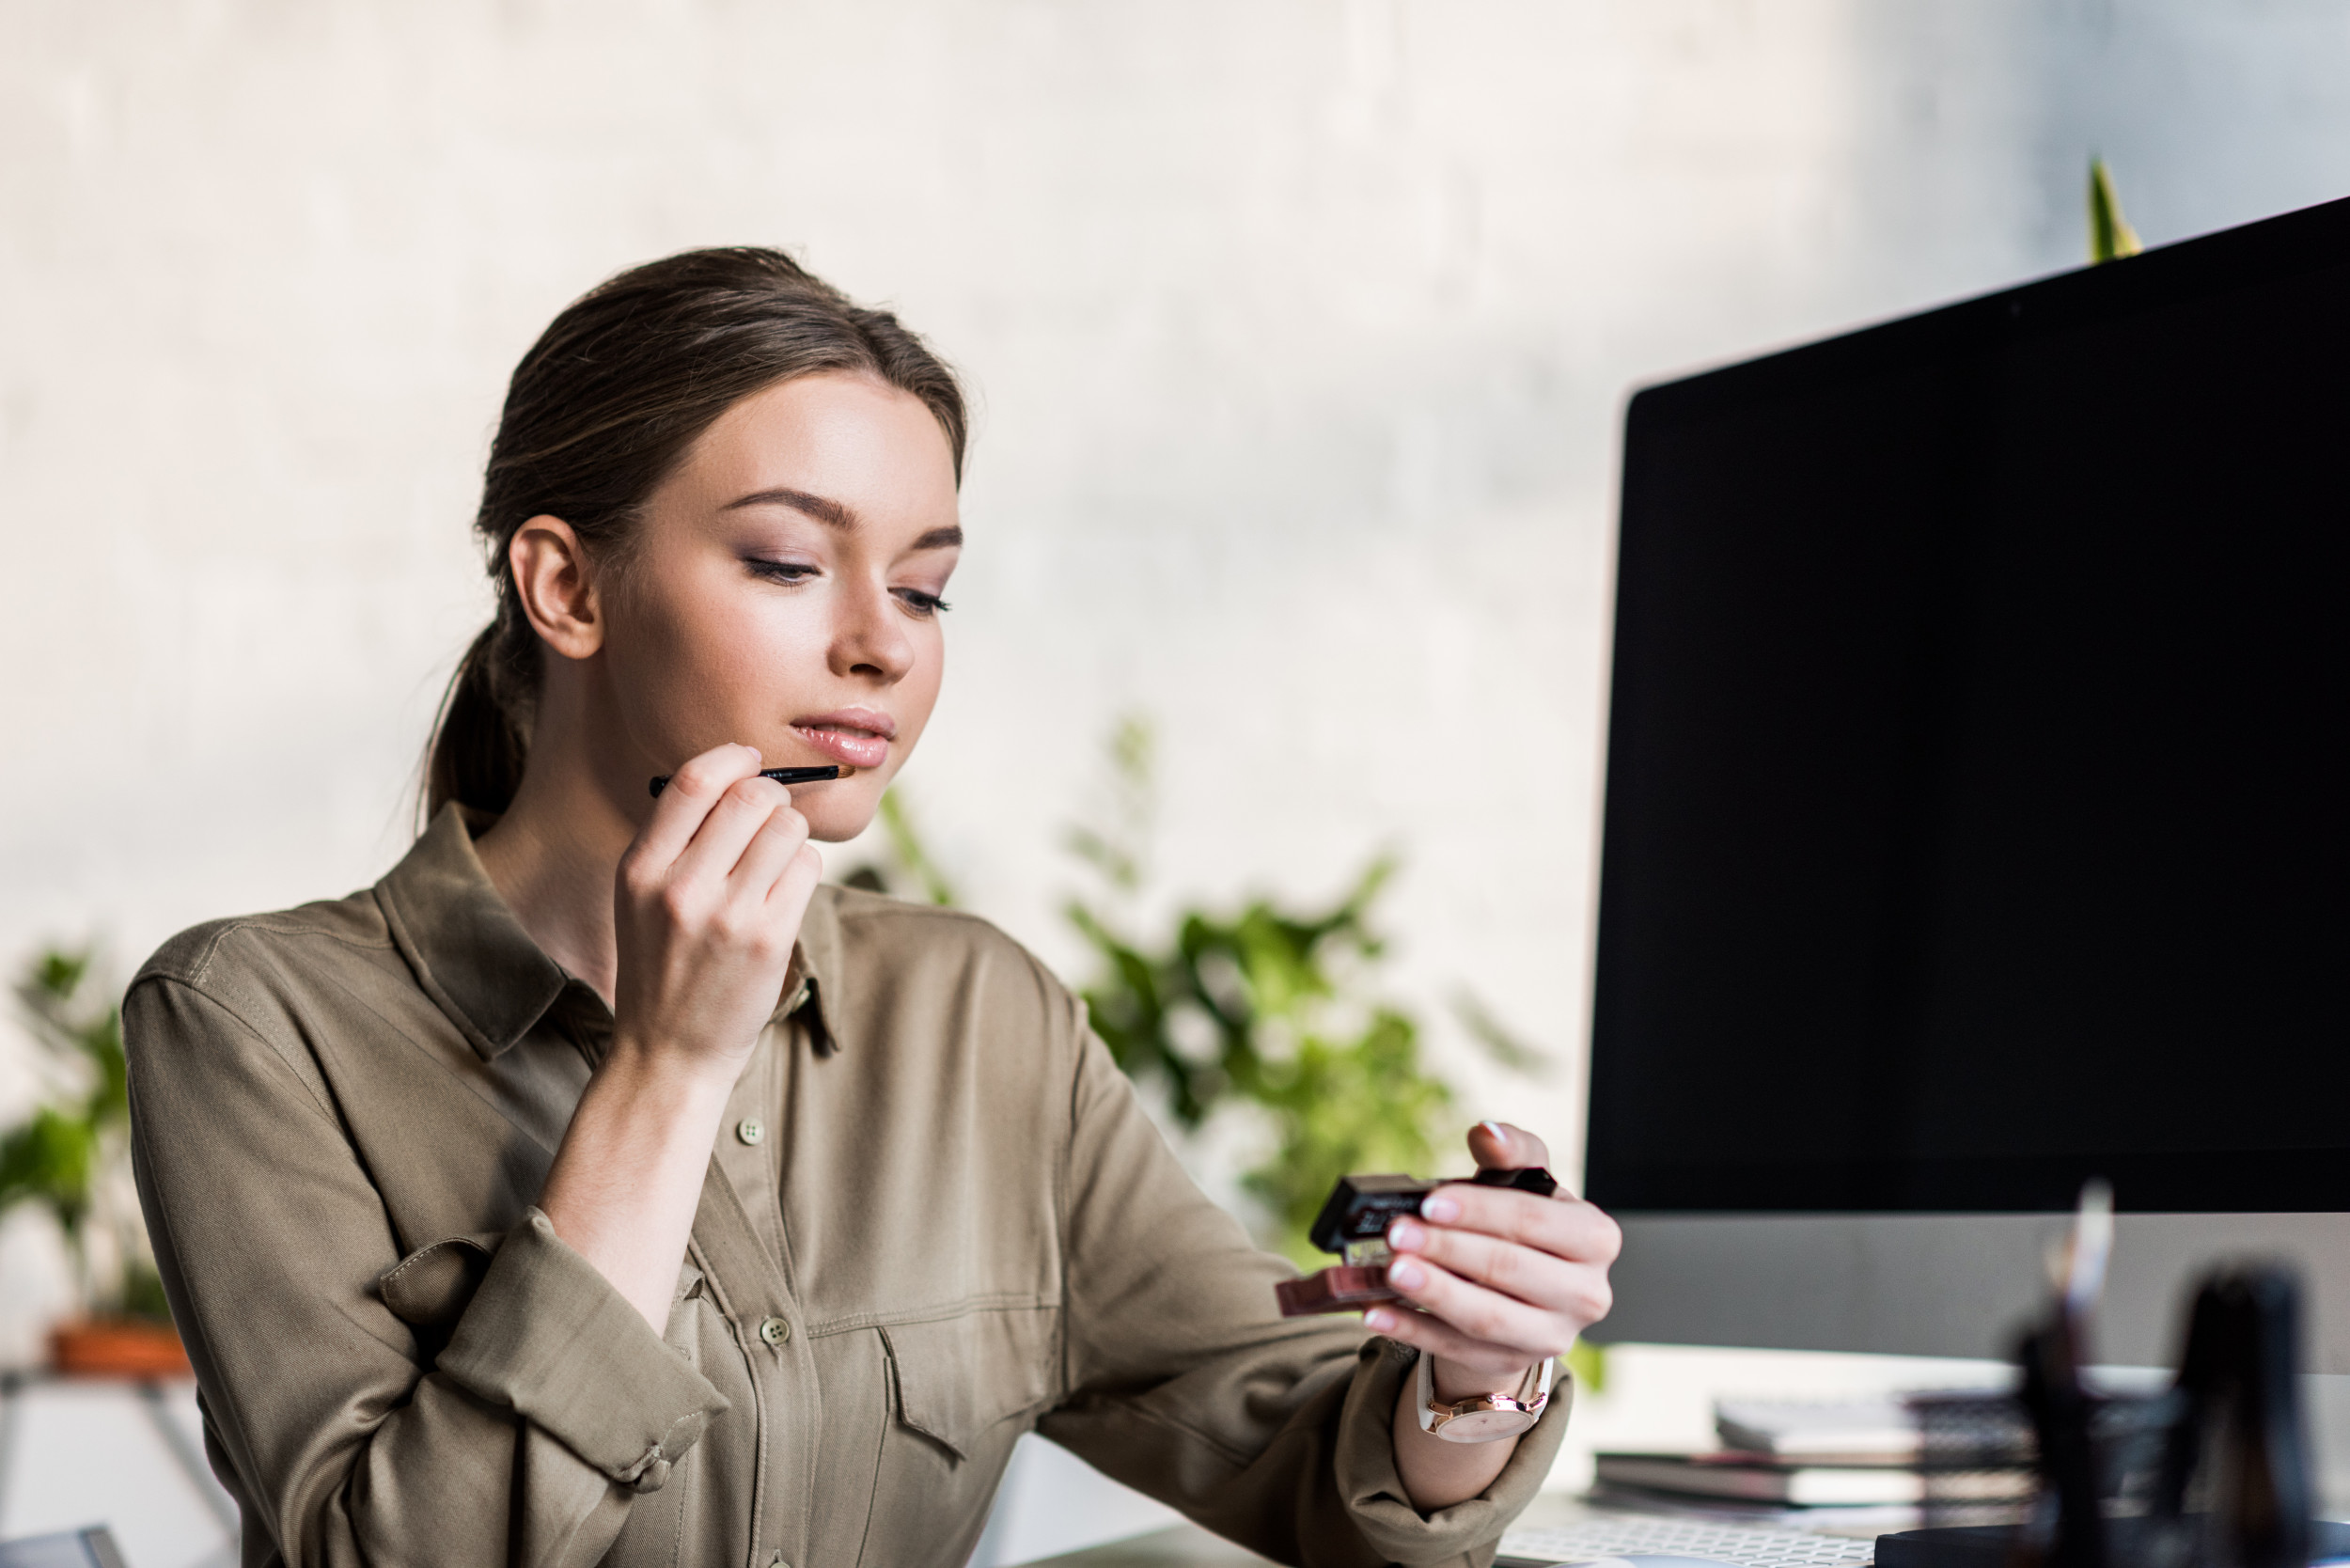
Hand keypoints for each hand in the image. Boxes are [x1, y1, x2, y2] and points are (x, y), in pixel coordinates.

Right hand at [610, 742, 823, 1081]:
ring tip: (775, 863)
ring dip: (791, 835)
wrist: (668, 1053)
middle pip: (752, 797)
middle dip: (772, 798)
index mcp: (640, 868)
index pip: (693, 781)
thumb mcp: (641, 898)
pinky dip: (803, 869)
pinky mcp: (767, 939)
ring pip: (787, 828)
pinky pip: (806, 868)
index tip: (750, 761)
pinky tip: (783, 892)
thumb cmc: (663, 966)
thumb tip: (743, 775)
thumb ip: (678, 839)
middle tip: (771, 819)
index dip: (732, 758)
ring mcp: (726, 914)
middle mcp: (680, 887)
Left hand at [1367, 1121, 1620, 1401]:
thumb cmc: (1524, 1226)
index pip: (1533, 1219)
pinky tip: (1377, 1309)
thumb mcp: (1526, 1183)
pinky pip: (1455, 1348)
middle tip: (1396, 1233)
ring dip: (1432, 1292)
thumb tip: (1486, 1132)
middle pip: (1508, 1269)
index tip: (1430, 1202)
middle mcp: (1584, 1293)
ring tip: (1389, 1269)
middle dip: (1447, 1249)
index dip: (1479, 1210)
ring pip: (1486, 1316)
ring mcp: (1550, 1336)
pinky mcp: (1510, 1362)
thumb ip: (1513, 1151)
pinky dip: (1412, 1328)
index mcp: (1594, 1238)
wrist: (1524, 1292)